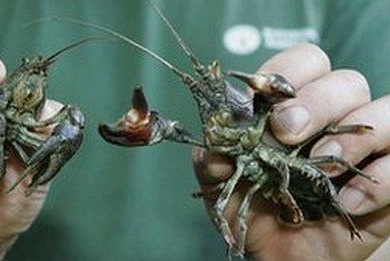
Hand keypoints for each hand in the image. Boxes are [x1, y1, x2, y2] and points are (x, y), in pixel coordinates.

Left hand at [193, 43, 389, 259]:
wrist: (280, 252)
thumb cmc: (252, 204)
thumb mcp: (222, 182)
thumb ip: (213, 158)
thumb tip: (214, 141)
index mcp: (290, 106)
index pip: (303, 62)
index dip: (287, 74)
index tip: (265, 106)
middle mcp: (331, 118)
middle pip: (346, 81)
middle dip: (317, 102)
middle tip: (289, 134)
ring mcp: (363, 146)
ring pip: (387, 110)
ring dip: (354, 135)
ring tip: (324, 160)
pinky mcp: (387, 177)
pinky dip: (380, 179)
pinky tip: (346, 202)